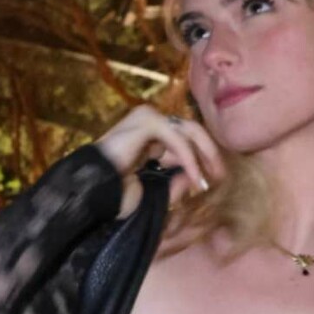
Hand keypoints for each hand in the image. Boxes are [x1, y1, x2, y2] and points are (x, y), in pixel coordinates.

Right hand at [94, 105, 225, 219]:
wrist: (93, 192)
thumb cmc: (115, 195)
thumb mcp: (155, 190)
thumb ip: (176, 183)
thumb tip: (195, 175)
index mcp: (151, 137)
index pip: (187, 137)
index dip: (203, 157)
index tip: (213, 180)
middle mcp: (150, 122)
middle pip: (193, 130)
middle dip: (210, 153)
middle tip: (220, 176)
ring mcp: (147, 118)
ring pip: (189, 130)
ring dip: (205, 155)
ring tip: (210, 179)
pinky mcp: (147, 122)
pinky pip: (177, 138)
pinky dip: (190, 159)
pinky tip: (196, 179)